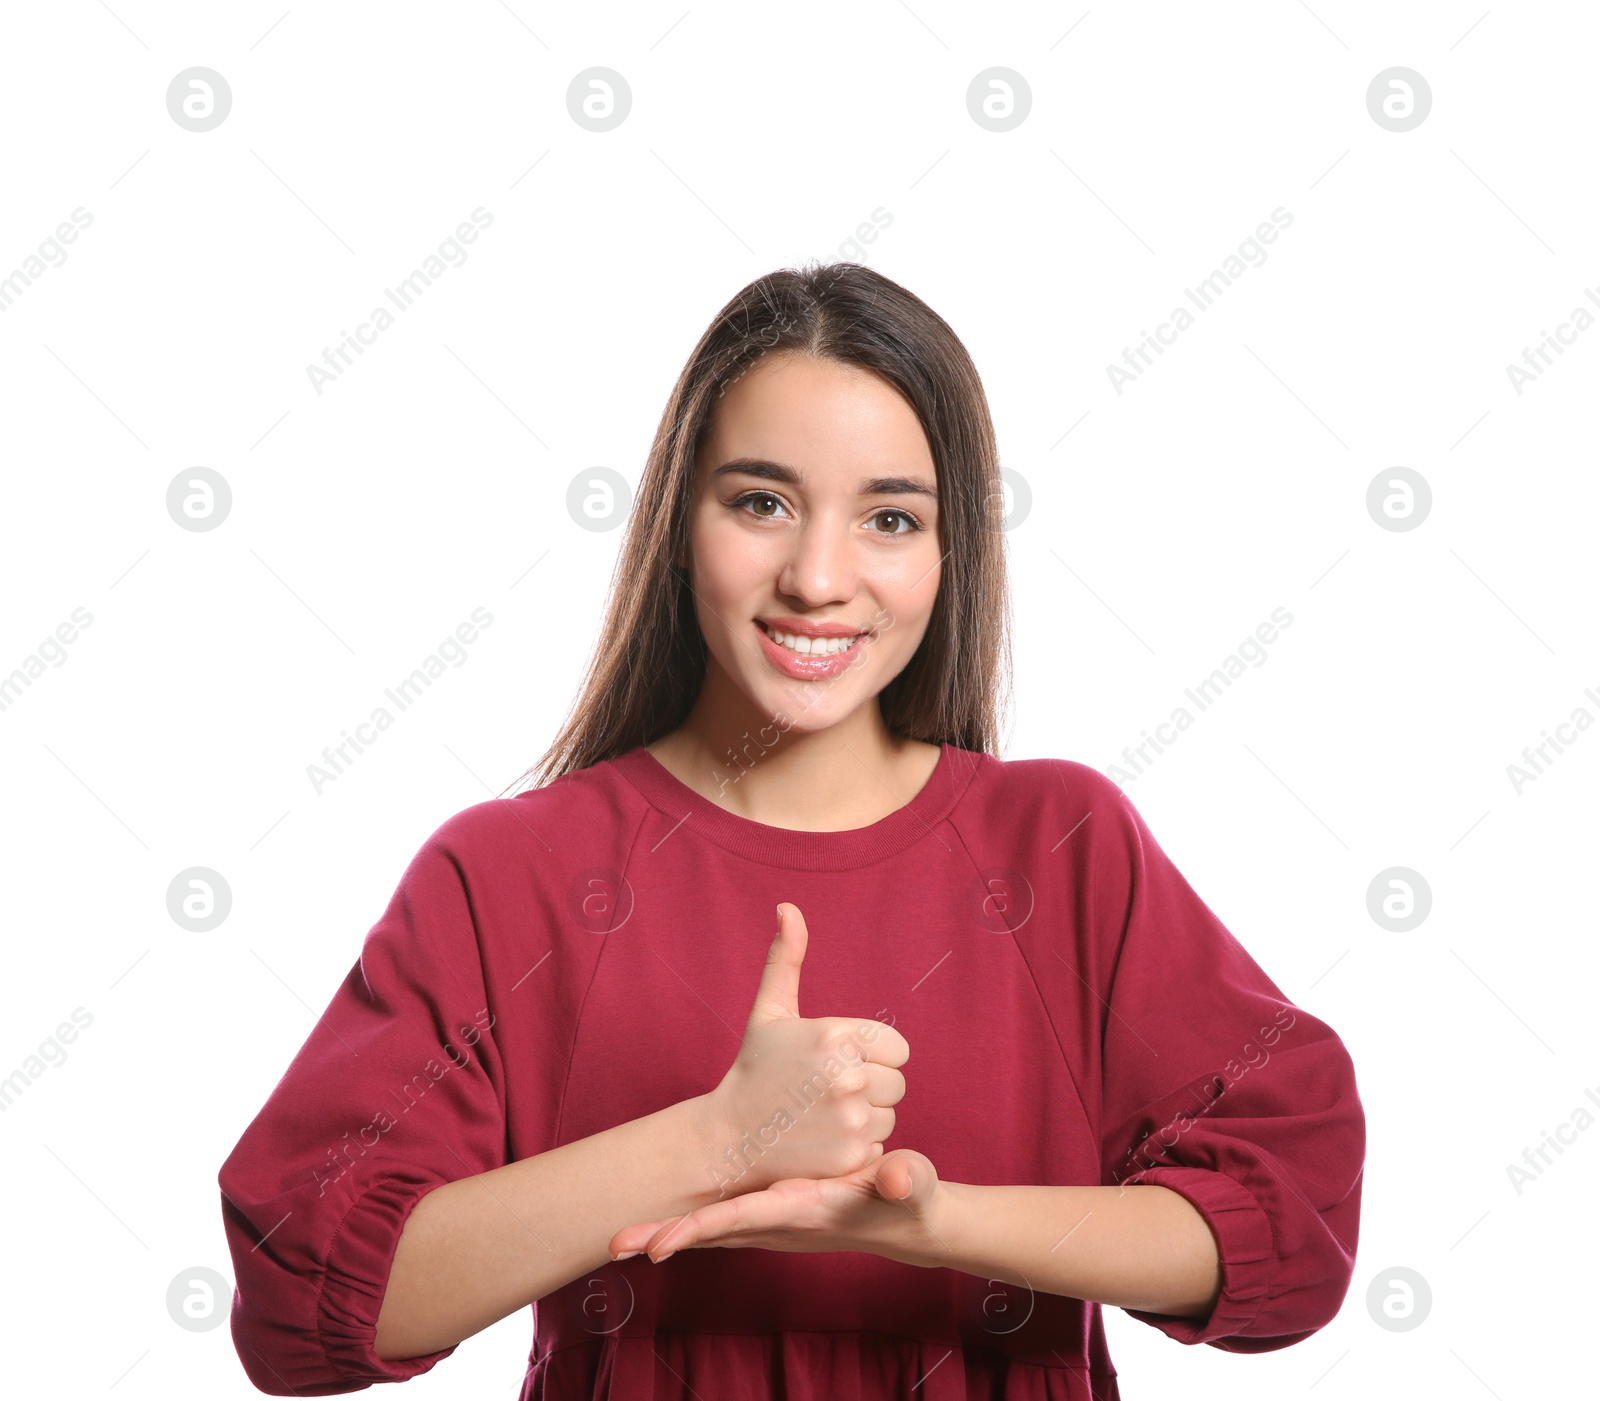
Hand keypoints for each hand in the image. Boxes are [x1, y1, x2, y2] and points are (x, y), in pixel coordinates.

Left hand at [608, 1148, 947, 1266]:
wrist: (907, 1217)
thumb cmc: (908, 1195)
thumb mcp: (912, 1182)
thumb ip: (907, 1178)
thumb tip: (897, 1177)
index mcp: (800, 1210)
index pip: (740, 1220)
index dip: (698, 1231)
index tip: (658, 1248)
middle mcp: (777, 1221)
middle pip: (709, 1234)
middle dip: (661, 1238)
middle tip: (612, 1244)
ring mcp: (771, 1221)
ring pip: (709, 1231)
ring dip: (666, 1234)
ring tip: (618, 1240)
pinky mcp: (771, 1214)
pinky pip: (721, 1222)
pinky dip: (689, 1225)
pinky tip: (660, 1225)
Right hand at [699, 903, 909, 1196]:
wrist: (728, 1137)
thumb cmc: (755, 1069)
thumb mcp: (770, 1011)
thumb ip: (787, 958)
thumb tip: (788, 907)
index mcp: (835, 1034)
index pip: (898, 1049)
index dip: (872, 1057)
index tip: (838, 1064)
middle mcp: (847, 1075)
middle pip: (897, 1084)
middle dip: (869, 1088)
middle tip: (826, 1093)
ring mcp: (849, 1118)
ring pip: (889, 1117)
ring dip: (864, 1119)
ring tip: (822, 1116)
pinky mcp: (849, 1156)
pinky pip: (878, 1147)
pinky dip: (856, 1148)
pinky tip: (822, 1141)